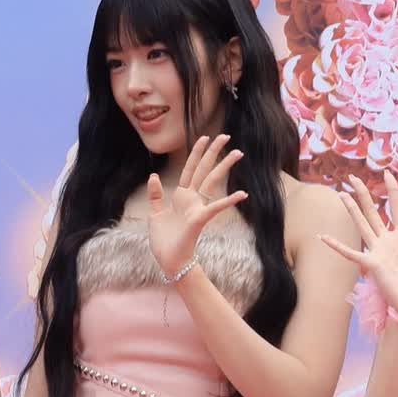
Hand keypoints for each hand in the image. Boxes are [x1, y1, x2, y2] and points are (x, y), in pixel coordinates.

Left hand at [146, 134, 246, 278]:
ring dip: (224, 166)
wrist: (169, 261)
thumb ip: (156, 195)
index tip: (204, 137)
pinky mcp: (199, 219)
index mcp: (182, 196)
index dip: (196, 152)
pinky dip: (228, 201)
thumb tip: (154, 176)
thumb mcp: (155, 213)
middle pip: (205, 170)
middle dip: (214, 152)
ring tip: (238, 152)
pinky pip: (215, 207)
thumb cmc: (164, 241)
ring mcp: (198, 207)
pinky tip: (243, 194)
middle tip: (227, 136)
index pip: (191, 169)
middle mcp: (192, 199)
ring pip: (212, 181)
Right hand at [321, 171, 397, 317]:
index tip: (388, 173)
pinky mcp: (371, 264)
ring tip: (341, 194)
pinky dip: (337, 246)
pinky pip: (351, 253)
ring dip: (352, 211)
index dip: (393, 191)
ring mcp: (377, 251)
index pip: (396, 208)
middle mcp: (387, 240)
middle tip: (353, 178)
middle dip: (364, 194)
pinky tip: (323, 238)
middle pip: (373, 212)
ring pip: (362, 225)